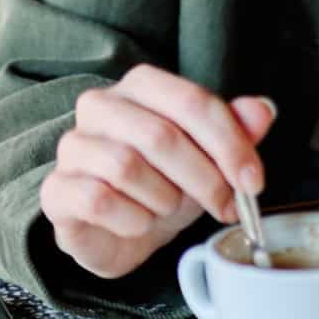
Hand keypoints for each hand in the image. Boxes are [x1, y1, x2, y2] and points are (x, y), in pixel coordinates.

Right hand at [39, 63, 277, 280]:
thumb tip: (262, 110)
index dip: (230, 144)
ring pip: (128, 168)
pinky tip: (139, 223)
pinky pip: (99, 201)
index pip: (192, 102)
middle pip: (161, 136)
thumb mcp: (210, 158)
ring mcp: (73, 146)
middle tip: (225, 206)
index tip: (254, 182)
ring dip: (164, 199)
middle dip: (204, 179)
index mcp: (142, 86)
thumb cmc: (168, 183)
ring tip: (167, 208)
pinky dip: (133, 220)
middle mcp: (100, 107)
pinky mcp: (56, 189)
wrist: (125, 232)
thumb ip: (237, 130)